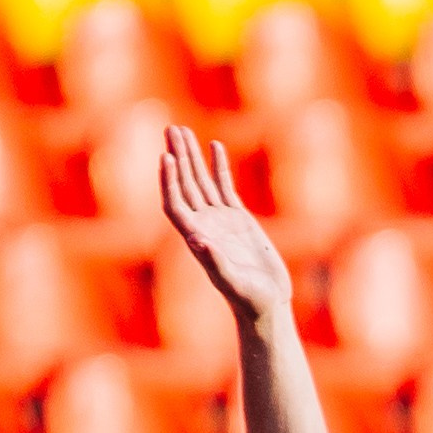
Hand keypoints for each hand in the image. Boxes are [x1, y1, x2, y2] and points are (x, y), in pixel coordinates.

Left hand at [160, 125, 291, 324]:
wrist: (266, 304)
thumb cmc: (249, 299)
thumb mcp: (232, 282)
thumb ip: (214, 262)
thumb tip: (197, 240)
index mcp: (197, 238)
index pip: (175, 203)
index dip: (168, 181)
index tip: (166, 156)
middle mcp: (204, 226)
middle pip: (184, 185)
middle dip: (177, 156)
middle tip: (170, 128)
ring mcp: (220, 220)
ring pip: (201, 181)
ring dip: (191, 156)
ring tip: (182, 130)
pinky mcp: (238, 218)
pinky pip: (224, 186)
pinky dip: (218, 166)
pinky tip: (214, 146)